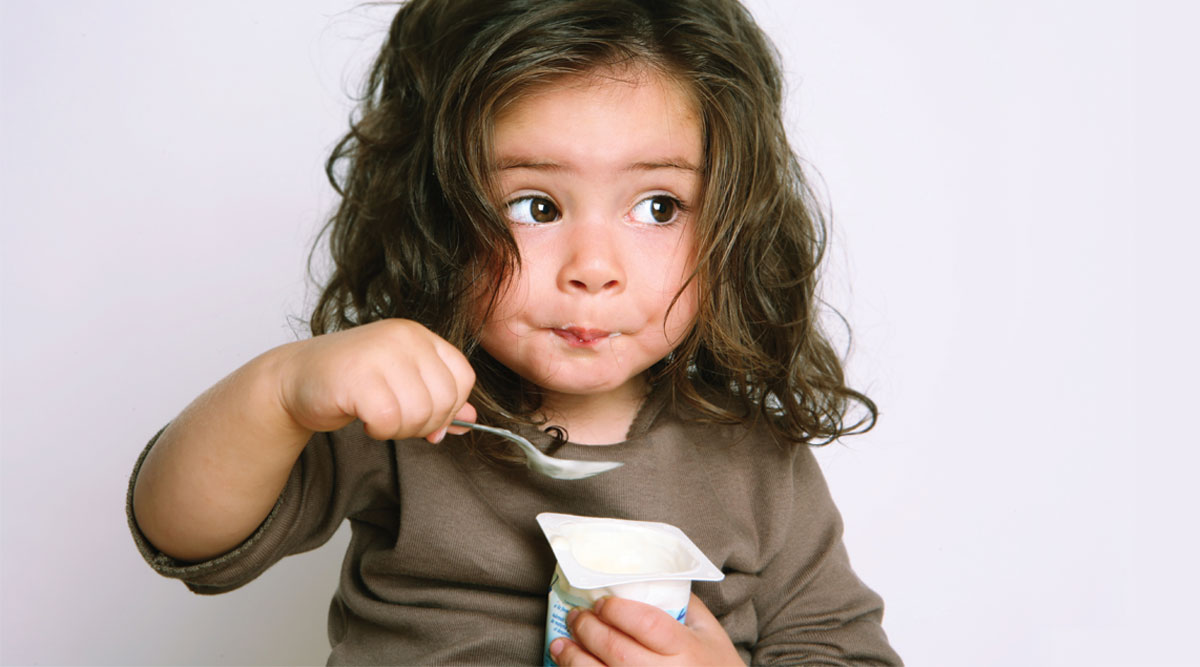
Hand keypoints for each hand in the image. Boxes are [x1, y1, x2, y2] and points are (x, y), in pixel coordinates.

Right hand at [276, 319, 475, 441]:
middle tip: (395, 420)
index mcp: (420, 335)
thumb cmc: (351, 381)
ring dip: (399, 429)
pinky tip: (364, 419)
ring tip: (378, 418)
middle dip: (423, 423)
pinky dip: (379, 430)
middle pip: (445, 399)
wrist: (295, 378)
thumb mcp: (401, 383)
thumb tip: (470, 419)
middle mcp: (404, 337)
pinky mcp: (358, 376)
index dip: (450, 408)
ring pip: (420, 413)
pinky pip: (389, 420)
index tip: (427, 419)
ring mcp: (381, 353)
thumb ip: (437, 398)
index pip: (463, 377)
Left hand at [550, 594, 742, 665]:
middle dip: (589, 630)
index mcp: (689, 649)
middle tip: (577, 617)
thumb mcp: (710, 633)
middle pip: (619, 651)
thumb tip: (648, 575)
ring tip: (561, 644)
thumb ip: (684, 604)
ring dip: (574, 660)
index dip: (617, 611)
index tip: (601, 603)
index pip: (647, 624)